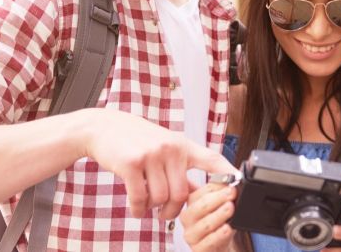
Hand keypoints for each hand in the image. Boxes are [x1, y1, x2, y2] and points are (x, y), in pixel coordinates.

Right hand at [79, 108, 236, 219]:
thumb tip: (194, 192)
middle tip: (165, 214)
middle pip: (181, 193)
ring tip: (146, 205)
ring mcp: (150, 155)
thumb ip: (178, 165)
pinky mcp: (131, 164)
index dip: (227, 174)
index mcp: (181, 144)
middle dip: (173, 209)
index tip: (239, 186)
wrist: (102, 127)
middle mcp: (169, 148)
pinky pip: (140, 198)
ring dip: (153, 209)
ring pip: (161, 198)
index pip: (211, 159)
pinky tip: (136, 208)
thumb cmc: (133, 138)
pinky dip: (138, 209)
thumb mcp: (162, 144)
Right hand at [179, 182, 236, 251]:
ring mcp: (191, 234)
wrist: (219, 246)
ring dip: (219, 215)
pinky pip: (208, 242)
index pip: (200, 191)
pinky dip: (219, 234)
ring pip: (205, 224)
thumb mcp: (220, 204)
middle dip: (217, 198)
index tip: (229, 182)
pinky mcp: (198, 249)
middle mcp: (187, 218)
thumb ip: (221, 190)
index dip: (215, 186)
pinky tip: (227, 228)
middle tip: (231, 193)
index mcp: (189, 202)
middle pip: (200, 206)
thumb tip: (231, 176)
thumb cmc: (219, 223)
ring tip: (230, 208)